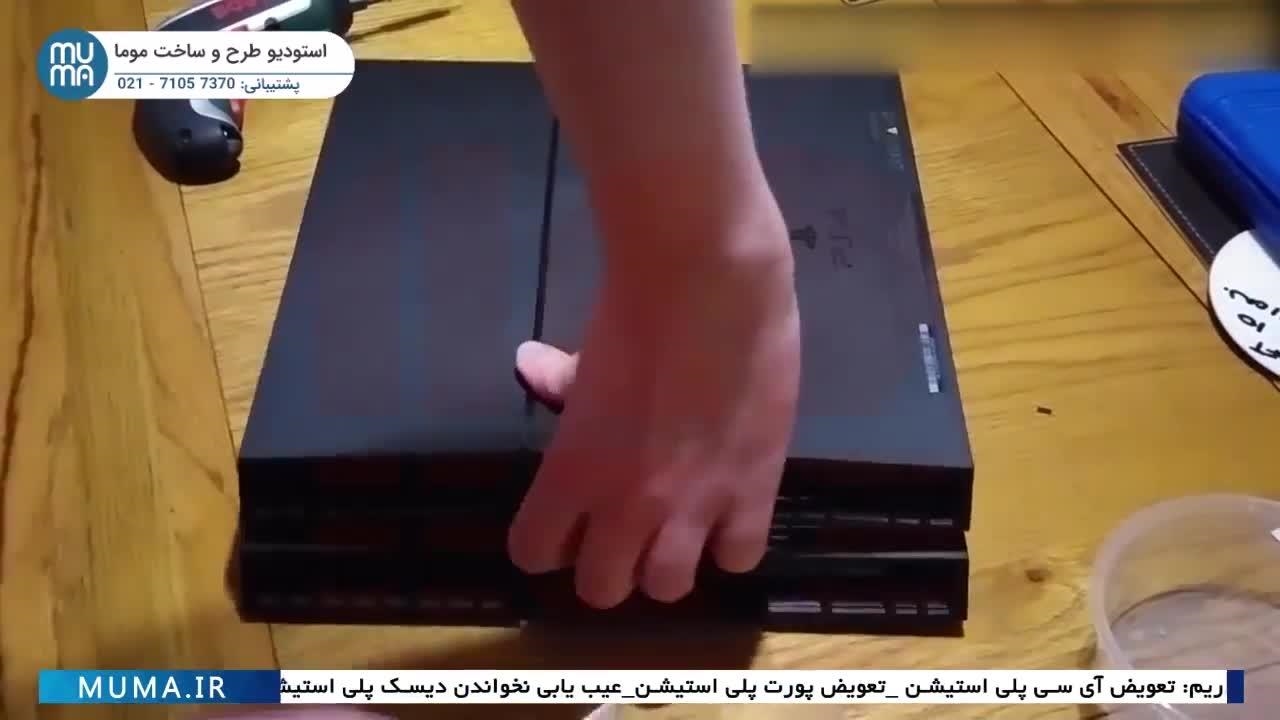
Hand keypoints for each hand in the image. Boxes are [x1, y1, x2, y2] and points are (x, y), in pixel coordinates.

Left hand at [508, 208, 800, 608]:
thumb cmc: (635, 306)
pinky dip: (729, 542)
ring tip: (678, 528)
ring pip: (668, 588)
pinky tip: (727, 510)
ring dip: (667, 563)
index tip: (564, 521)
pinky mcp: (753, 490)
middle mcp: (626, 505)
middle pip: (601, 589)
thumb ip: (559, 382)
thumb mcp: (585, 352)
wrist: (711, 280)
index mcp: (571, 471)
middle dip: (606, 564)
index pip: (534, 553)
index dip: (547, 541)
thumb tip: (531, 367)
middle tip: (622, 528)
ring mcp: (693, 505)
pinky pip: (737, 557)